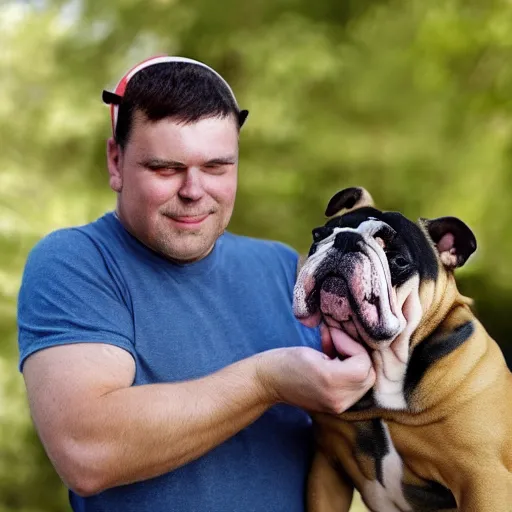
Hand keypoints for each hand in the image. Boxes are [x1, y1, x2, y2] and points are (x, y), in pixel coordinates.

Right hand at [256, 325, 374, 414]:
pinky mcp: (335, 407)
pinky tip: (332, 364)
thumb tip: (354, 339)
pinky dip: (349, 374)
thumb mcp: (312, 350)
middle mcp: (339, 399)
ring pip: (364, 382)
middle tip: (336, 342)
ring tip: (333, 352)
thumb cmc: (284, 361)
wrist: (266, 383)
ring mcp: (338, 406)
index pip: (363, 362)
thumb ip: (338, 348)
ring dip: (354, 364)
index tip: (333, 335)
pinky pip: (354, 389)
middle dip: (356, 354)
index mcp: (332, 382)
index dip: (351, 344)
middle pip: (368, 375)